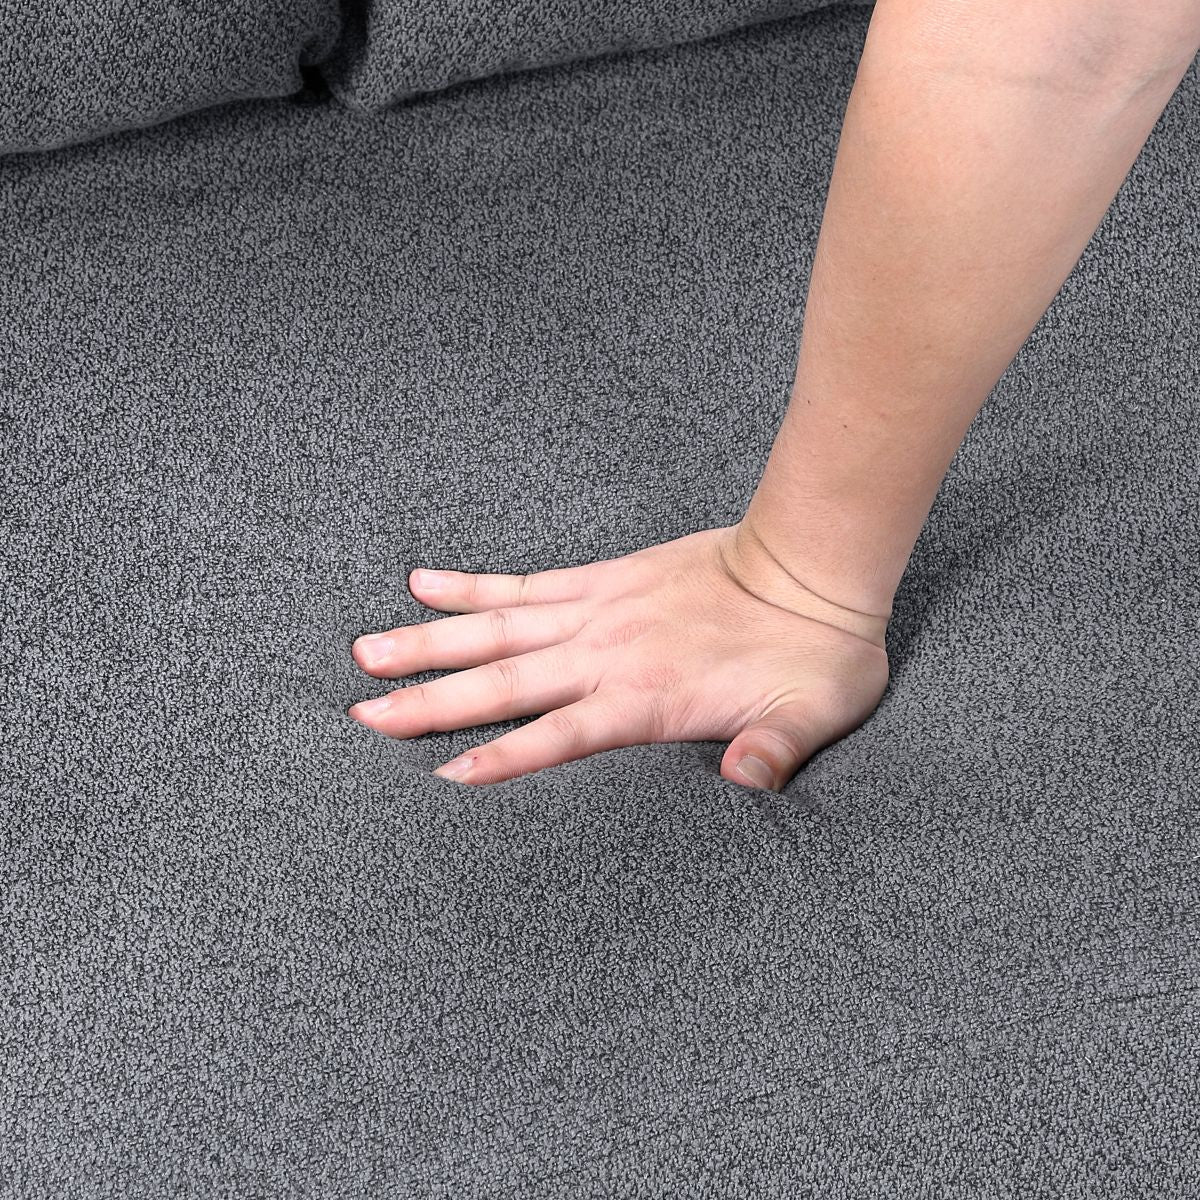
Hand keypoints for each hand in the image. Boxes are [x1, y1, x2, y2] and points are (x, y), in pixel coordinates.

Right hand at [347, 522, 890, 790]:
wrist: (810, 564)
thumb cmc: (814, 652)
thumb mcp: (811, 714)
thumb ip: (774, 751)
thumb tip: (746, 784)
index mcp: (646, 696)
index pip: (559, 735)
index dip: (502, 759)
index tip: (439, 781)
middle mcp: (607, 653)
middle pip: (504, 681)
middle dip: (430, 702)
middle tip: (362, 716)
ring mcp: (597, 610)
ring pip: (496, 629)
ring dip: (430, 642)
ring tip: (367, 651)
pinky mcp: (600, 578)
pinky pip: (523, 582)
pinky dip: (471, 585)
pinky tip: (423, 581)